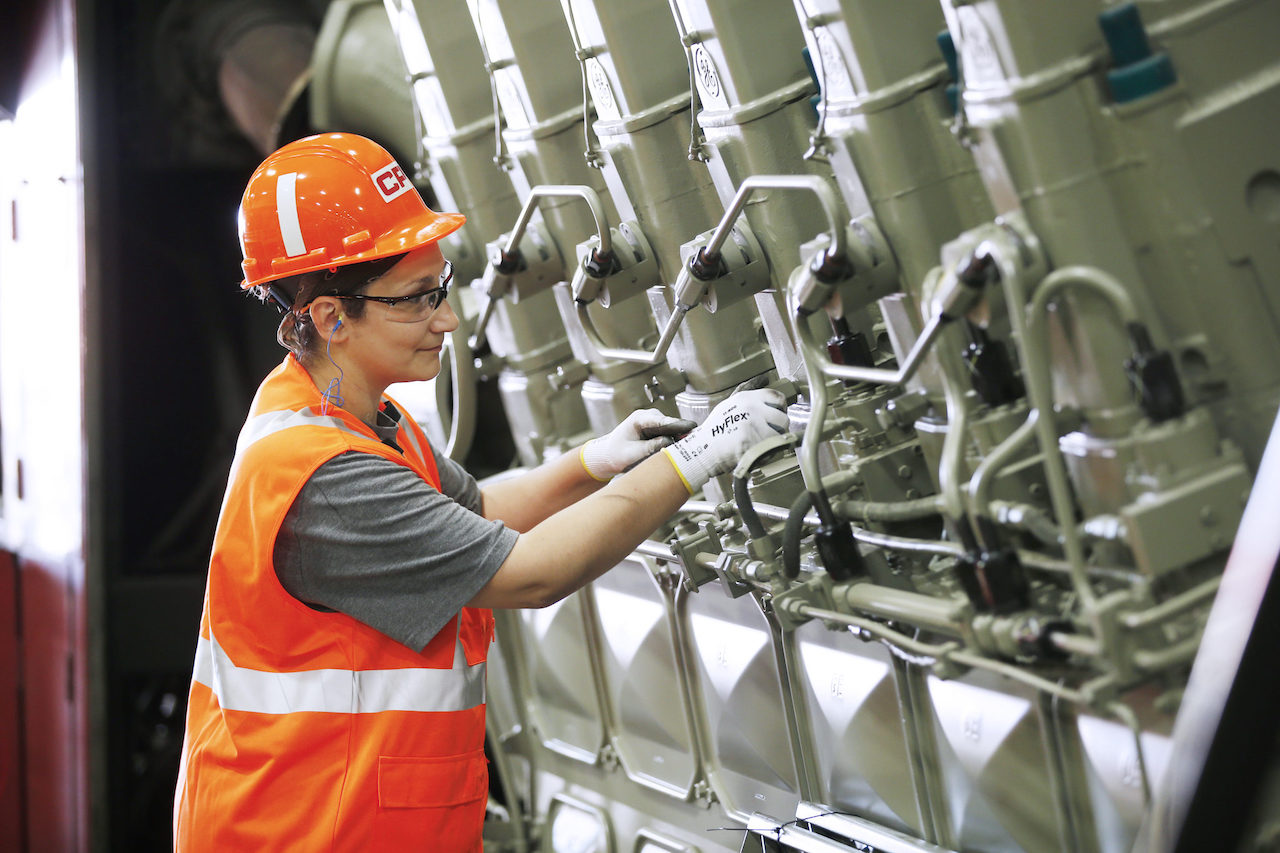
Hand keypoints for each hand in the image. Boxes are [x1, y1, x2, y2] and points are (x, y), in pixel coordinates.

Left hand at [580, 409, 697, 480]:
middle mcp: (650, 417)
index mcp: (640, 418)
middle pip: (672, 425)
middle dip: (683, 433)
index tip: (691, 427)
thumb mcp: (631, 454)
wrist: (609, 455)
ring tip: (692, 448)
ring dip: (681, 439)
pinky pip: (672, 436)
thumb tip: (669, 443)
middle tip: (697, 442)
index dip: (678, 425)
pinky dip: (677, 442)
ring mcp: (656, 423)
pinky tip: (685, 450)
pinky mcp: (660, 431)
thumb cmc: (616, 453)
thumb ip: (649, 448)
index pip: (662, 421)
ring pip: (674, 431)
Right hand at [663, 387, 787, 492]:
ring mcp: (753, 427)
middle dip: (779, 428)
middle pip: (783, 418)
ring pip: (780, 435)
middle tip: (768, 433)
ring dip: (774, 441)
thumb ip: (748, 390)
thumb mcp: (730, 403)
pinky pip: (773, 450)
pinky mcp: (754, 444)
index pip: (778, 397)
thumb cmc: (716, 429)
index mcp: (747, 398)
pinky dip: (768, 454)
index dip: (781, 408)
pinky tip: (757, 452)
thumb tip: (764, 377)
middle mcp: (752, 409)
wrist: (703, 450)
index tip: (777, 414)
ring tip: (760, 443)